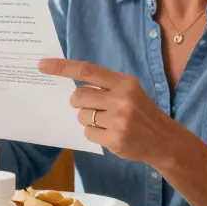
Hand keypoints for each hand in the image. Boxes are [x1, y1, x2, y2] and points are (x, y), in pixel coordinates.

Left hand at [38, 58, 168, 159]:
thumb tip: (74, 88)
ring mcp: (118, 121)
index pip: (86, 71)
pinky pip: (88, 134)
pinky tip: (110, 134)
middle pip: (78, 97)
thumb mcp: (129, 91)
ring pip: (82, 117)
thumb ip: (105, 87)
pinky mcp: (115, 140)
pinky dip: (94, 134)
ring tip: (106, 123)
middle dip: (77, 103)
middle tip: (89, 107)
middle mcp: (121, 99)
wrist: (164, 140)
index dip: (62, 68)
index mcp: (124, 82)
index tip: (42, 66)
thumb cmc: (142, 112)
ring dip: (87, 120)